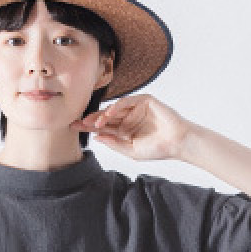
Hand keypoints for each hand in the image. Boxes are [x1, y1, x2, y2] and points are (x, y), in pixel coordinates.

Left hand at [71, 94, 194, 161]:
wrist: (176, 143)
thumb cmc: (157, 148)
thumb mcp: (131, 151)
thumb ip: (114, 144)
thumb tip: (96, 137)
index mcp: (124, 130)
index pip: (103, 127)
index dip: (88, 127)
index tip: (74, 128)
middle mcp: (127, 118)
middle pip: (105, 117)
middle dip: (91, 120)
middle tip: (76, 122)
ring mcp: (135, 109)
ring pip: (114, 109)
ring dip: (102, 115)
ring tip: (93, 123)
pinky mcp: (144, 100)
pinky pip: (127, 102)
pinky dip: (117, 107)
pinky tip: (108, 114)